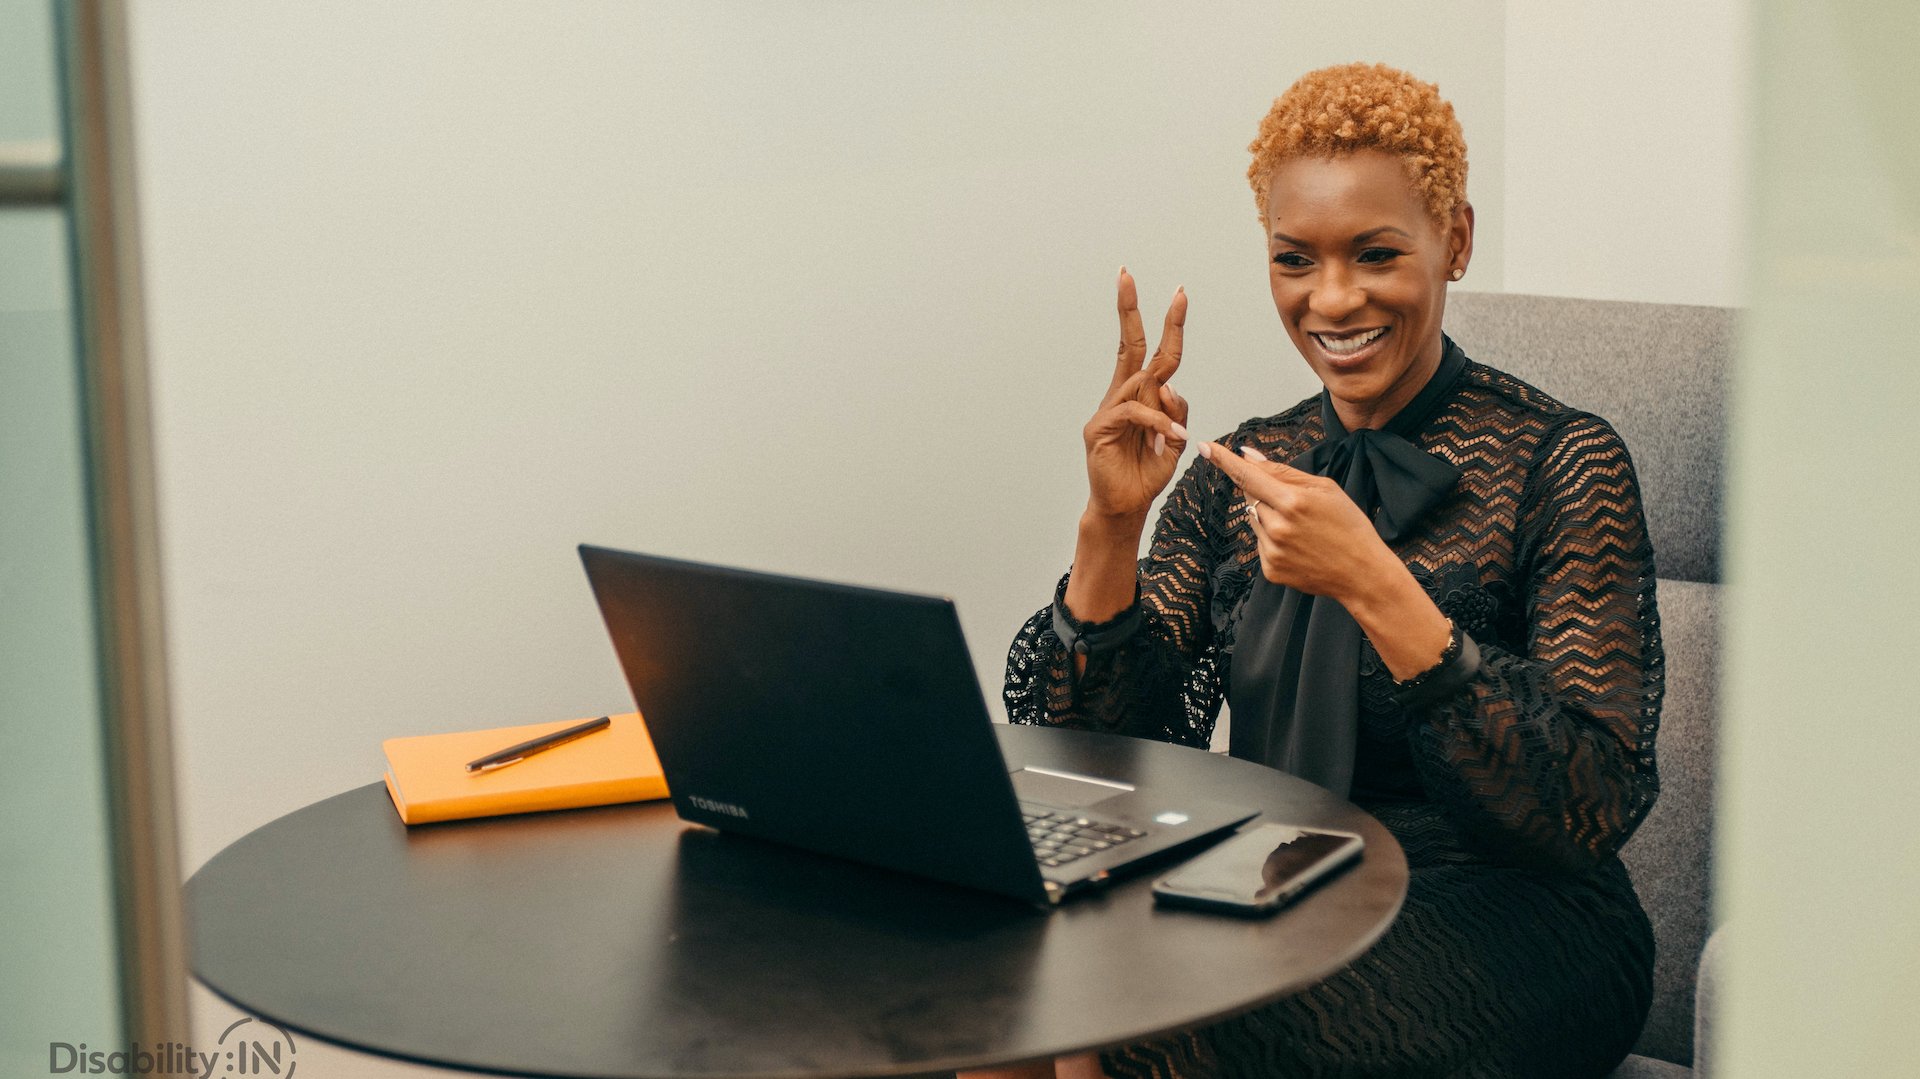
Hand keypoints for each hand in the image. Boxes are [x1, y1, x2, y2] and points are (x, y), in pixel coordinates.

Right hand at [1082, 268, 1189, 523]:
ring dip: (1162, 403)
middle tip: (1126, 274)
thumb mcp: (1172, 443)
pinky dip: (1156, 421)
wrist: (1123, 508)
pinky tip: (1169, 437)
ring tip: (1173, 435)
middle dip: (1129, 308)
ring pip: (1138, 382)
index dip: (1167, 323)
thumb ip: (1175, 414)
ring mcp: (1107, 410)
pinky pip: (1134, 411)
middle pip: (1129, 344)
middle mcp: (1122, 396)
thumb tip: (1169, 389)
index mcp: (1140, 396)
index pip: (1152, 352)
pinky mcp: (1099, 428)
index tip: (1179, 293)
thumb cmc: (1145, 475)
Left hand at [1196, 442, 1393, 602]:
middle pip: (1250, 496)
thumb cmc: (1349, 525)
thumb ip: (1283, 473)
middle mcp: (1277, 527)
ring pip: (1254, 519)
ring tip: (1301, 528)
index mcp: (1293, 502)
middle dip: (1264, 492)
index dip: (1224, 460)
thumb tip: (1250, 457)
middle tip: (1295, 503)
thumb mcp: (1325, 489)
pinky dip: (1273, 538)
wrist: (1362, 573)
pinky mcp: (1269, 569)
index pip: (1248, 476)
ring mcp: (1271, 551)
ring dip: (1269, 515)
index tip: (1205, 447)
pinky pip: (1260, 542)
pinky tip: (1298, 545)